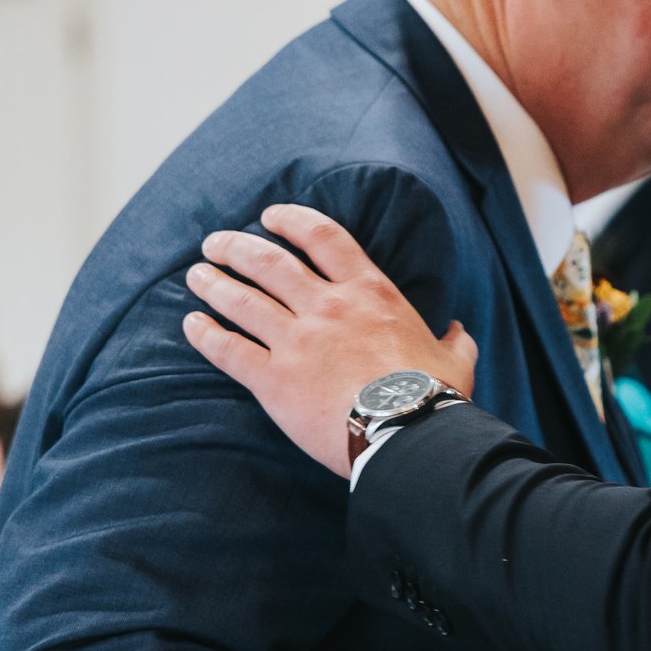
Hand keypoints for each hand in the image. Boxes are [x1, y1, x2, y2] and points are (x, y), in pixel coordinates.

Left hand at [181, 205, 479, 476]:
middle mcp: (327, 306)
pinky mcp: (273, 380)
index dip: (291, 221)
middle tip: (216, 243)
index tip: (269, 217)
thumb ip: (453, 341)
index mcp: (370, 292)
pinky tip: (191, 324)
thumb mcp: (454, 361)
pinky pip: (228, 350)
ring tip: (196, 274)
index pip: (323, 237)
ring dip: (213, 283)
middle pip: (269, 262)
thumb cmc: (434, 397)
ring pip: (241, 299)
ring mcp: (296, 341)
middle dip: (237, 247)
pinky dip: (205, 334)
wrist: (408, 434)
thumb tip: (459, 331)